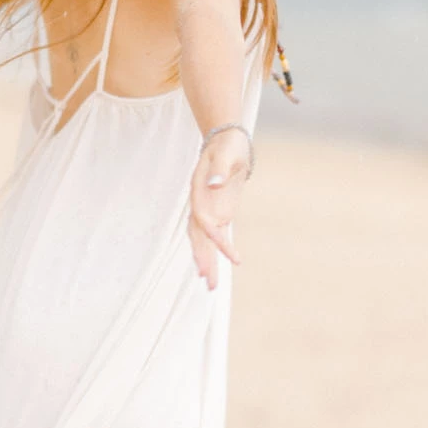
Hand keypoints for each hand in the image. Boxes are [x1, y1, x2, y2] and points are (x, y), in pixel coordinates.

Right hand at [188, 129, 249, 288]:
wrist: (226, 142)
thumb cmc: (227, 146)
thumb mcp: (226, 153)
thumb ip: (220, 169)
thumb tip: (215, 185)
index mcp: (199, 192)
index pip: (204, 220)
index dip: (214, 238)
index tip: (229, 253)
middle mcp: (200, 205)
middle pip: (198, 237)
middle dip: (203, 259)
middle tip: (208, 281)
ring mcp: (208, 211)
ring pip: (204, 242)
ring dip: (207, 262)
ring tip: (211, 286)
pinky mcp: (219, 214)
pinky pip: (216, 237)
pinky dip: (219, 252)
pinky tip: (224, 267)